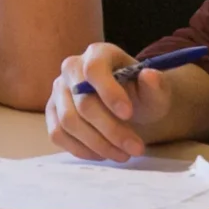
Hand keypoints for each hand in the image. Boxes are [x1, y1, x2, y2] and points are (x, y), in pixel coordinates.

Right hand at [45, 43, 170, 161]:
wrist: (129, 108)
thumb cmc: (141, 95)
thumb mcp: (155, 90)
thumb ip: (155, 85)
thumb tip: (149, 76)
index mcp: (98, 53)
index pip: (94, 70)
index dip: (109, 93)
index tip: (129, 114)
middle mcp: (72, 67)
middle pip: (83, 102)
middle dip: (111, 130)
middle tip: (136, 148)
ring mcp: (58, 90)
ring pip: (69, 121)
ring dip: (98, 144)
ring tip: (123, 154)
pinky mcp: (52, 112)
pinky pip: (58, 134)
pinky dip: (81, 149)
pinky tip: (103, 154)